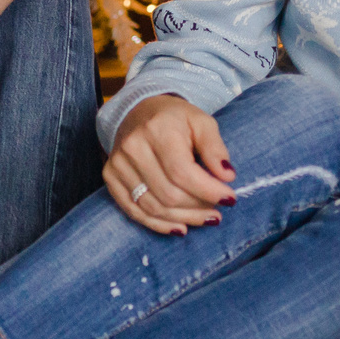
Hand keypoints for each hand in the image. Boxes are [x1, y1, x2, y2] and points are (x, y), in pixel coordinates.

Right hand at [105, 96, 233, 234]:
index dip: (208, 191)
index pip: (183, 172)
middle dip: (198, 207)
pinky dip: (160, 224)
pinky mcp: (110, 178)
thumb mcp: (202, 122)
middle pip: (169, 194)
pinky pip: (135, 211)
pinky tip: (180, 226)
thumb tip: (227, 176)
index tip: (229, 198)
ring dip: (184, 218)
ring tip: (205, 219)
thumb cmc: (175, 119)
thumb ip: (215, 148)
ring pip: (153, 207)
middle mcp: (133, 148)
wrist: (138, 112)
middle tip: (217, 210)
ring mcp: (118, 165)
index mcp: (157, 130)